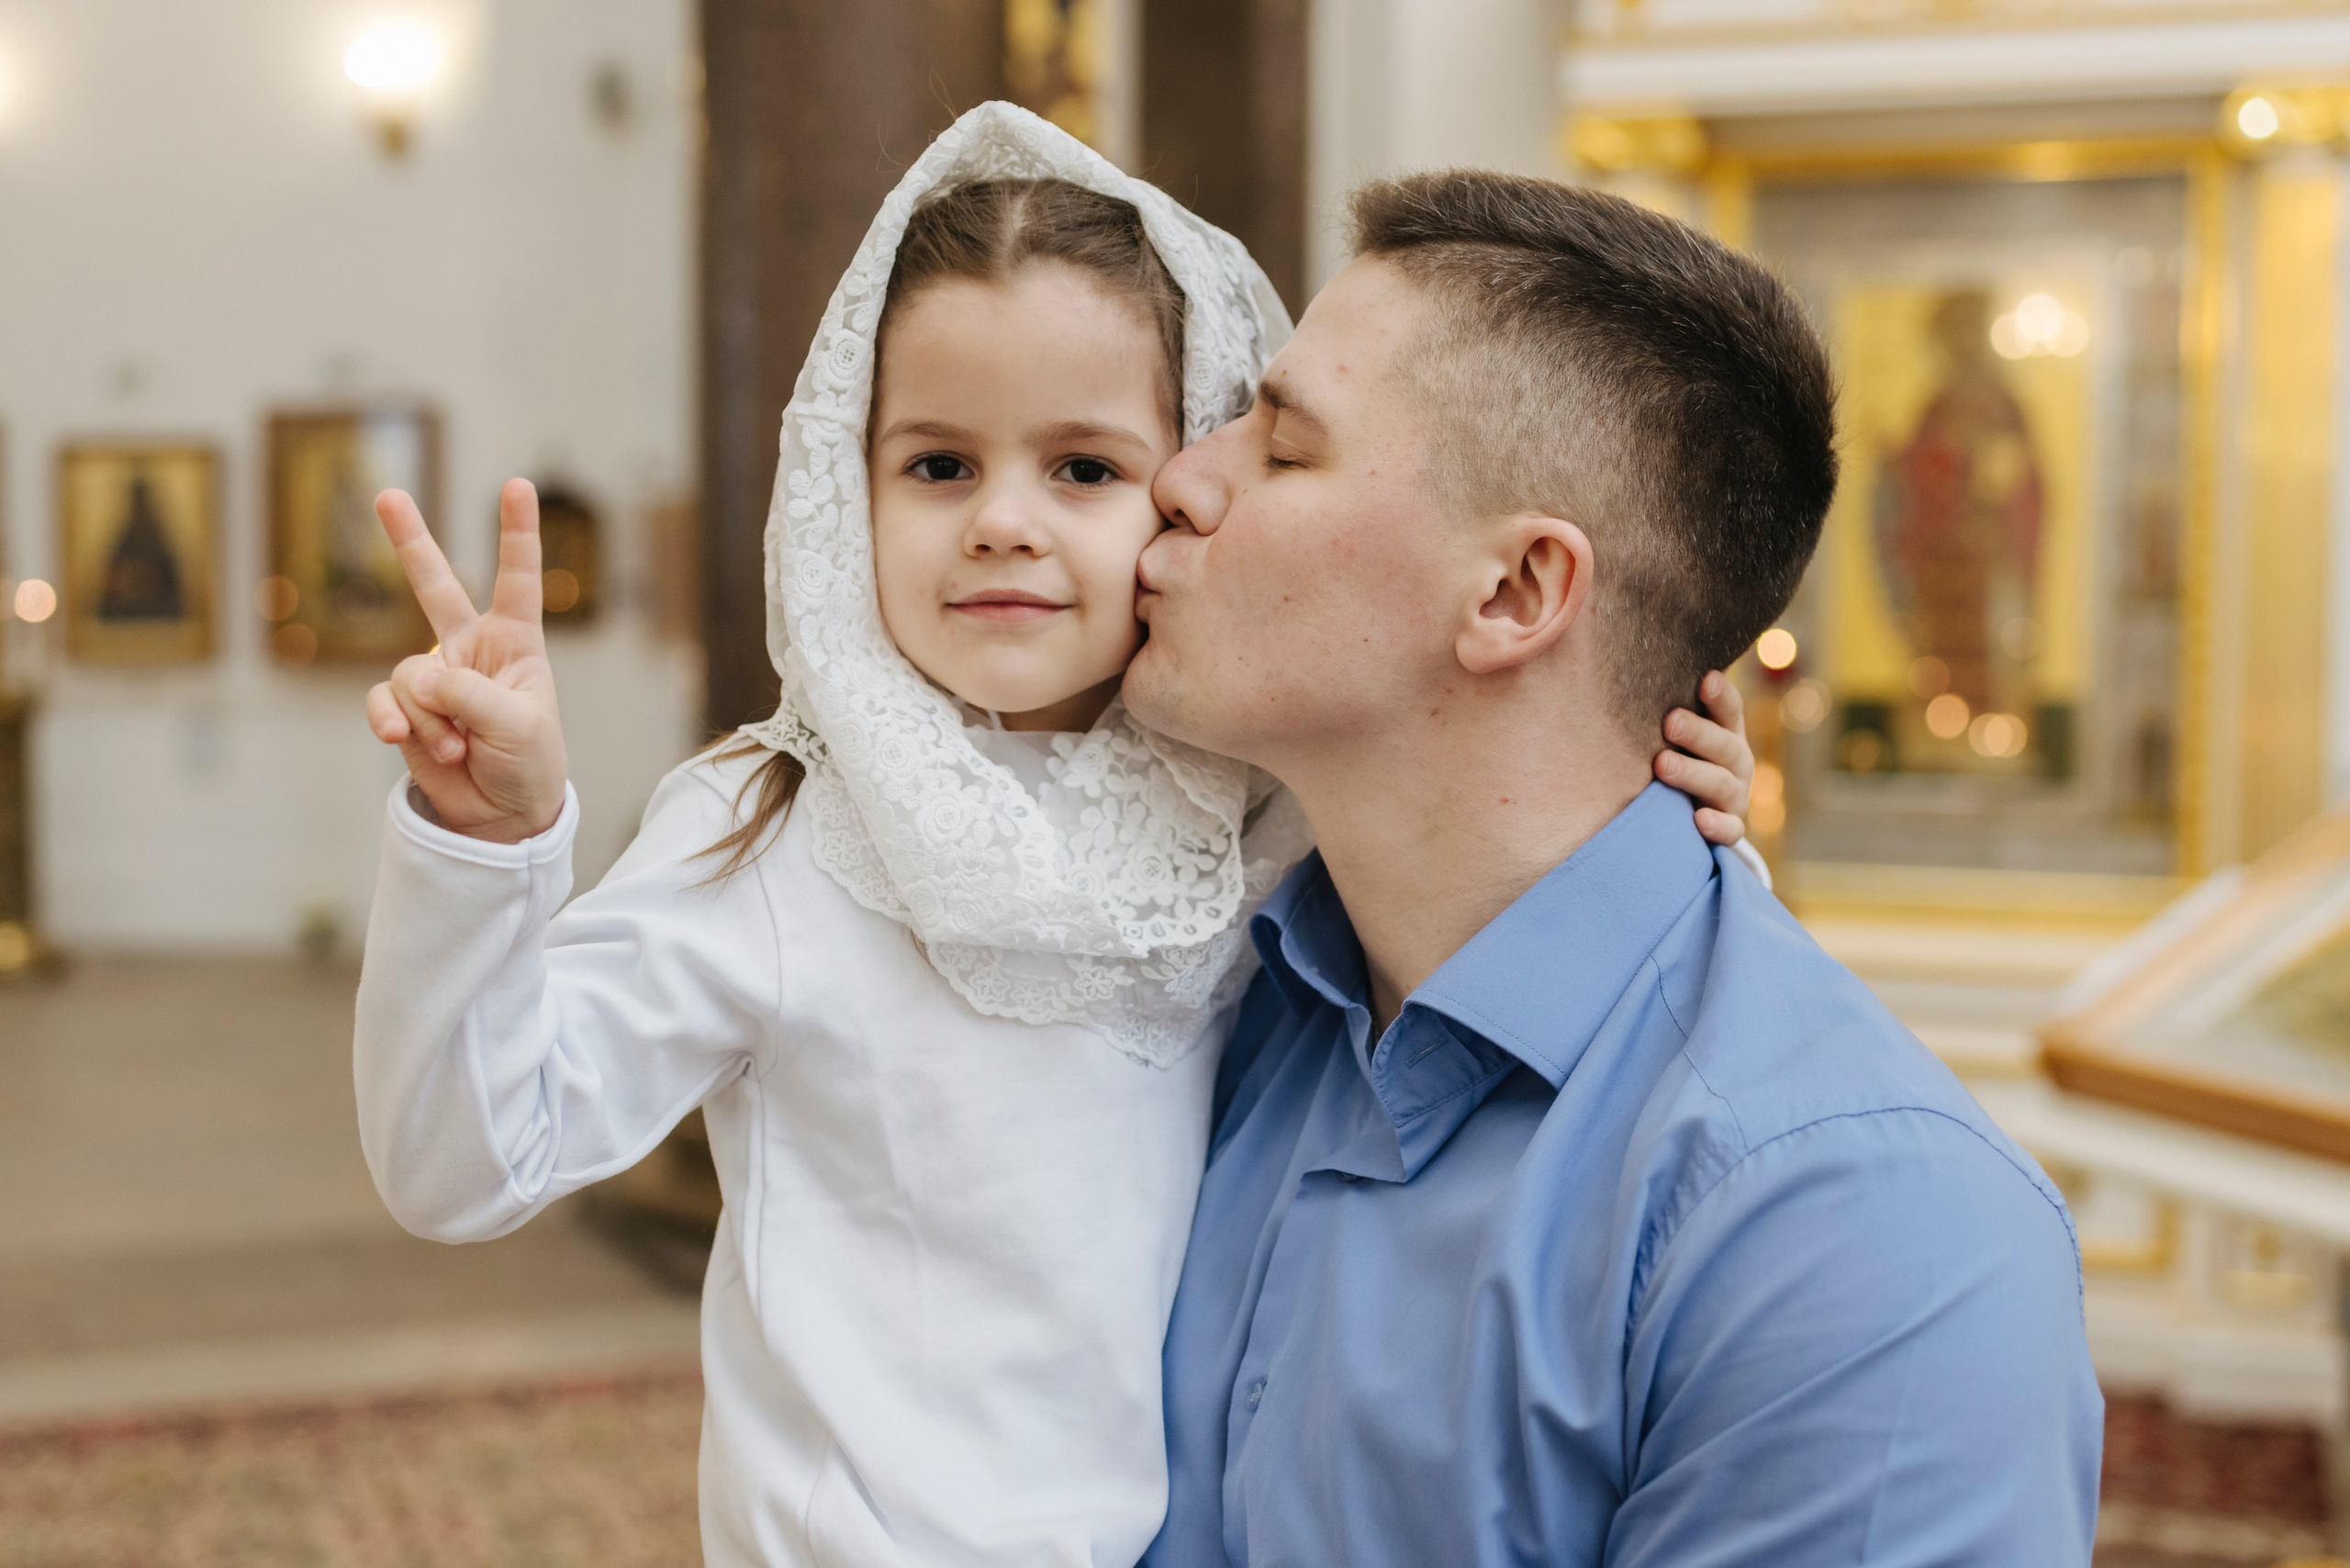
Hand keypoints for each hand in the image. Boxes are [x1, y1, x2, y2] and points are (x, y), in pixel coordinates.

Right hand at [364, 480, 567, 843]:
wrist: (501, 817)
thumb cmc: (528, 764)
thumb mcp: (519, 728)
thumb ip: (472, 696)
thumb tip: (422, 677)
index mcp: (516, 644)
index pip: (517, 580)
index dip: (516, 533)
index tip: (518, 485)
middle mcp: (472, 652)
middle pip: (436, 585)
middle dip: (410, 540)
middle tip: (386, 492)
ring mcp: (435, 678)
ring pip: (410, 673)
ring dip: (429, 716)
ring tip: (458, 746)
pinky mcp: (406, 708)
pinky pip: (384, 699)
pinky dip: (392, 720)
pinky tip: (400, 740)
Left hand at [1655, 671, 1753, 846]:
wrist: (1693, 816)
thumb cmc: (1676, 759)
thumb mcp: (1673, 734)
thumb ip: (1661, 706)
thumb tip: (1617, 653)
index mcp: (1724, 732)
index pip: (1728, 709)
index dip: (1720, 695)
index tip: (1705, 679)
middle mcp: (1734, 762)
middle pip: (1724, 745)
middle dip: (1698, 733)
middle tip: (1669, 722)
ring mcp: (1733, 797)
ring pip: (1722, 785)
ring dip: (1693, 774)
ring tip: (1662, 764)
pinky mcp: (1728, 829)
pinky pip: (1729, 831)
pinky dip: (1717, 826)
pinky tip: (1698, 820)